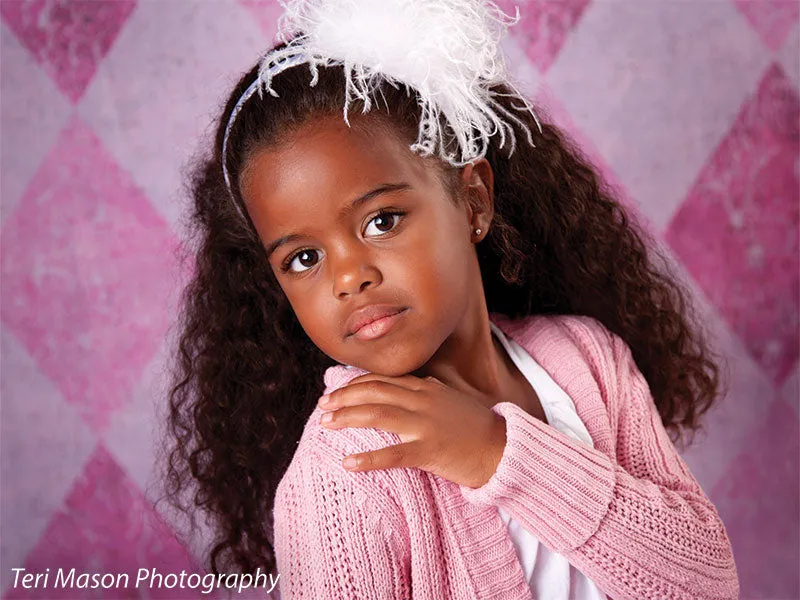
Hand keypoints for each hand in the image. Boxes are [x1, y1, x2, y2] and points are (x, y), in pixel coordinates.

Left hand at [317, 373, 506, 488]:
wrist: (505, 450)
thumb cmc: (477, 428)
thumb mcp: (452, 400)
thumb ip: (430, 391)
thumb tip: (414, 383)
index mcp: (427, 388)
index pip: (384, 380)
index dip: (356, 383)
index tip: (336, 391)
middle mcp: (423, 401)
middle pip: (374, 392)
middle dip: (344, 396)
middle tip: (322, 406)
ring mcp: (426, 425)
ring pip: (378, 414)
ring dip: (347, 417)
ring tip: (325, 424)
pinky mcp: (430, 452)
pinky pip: (393, 455)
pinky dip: (368, 459)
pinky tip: (348, 463)